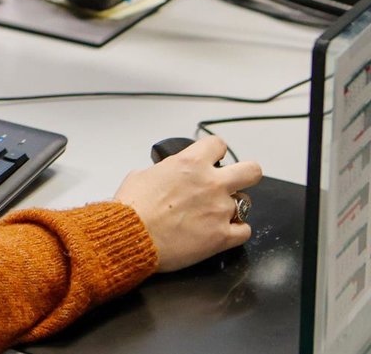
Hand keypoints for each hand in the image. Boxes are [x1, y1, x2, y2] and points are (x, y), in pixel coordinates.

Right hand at [113, 135, 261, 272]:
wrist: (130, 235)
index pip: (217, 145)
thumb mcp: (142, 175)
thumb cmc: (132, 207)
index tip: (212, 158)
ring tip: (215, 214)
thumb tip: (167, 177)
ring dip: (232, 207)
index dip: (215, 152)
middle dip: (245, 175)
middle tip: (234, 183)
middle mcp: (211, 183)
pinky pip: (244, 231)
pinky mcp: (222, 236)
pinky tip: (221, 231)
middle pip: (251, 171)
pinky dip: (235, 231)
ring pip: (245, 204)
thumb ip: (165, 172)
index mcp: (190, 163)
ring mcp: (220, 210)